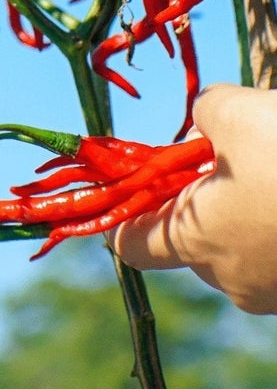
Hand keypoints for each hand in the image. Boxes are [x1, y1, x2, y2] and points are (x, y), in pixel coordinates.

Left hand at [114, 85, 276, 313]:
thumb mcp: (233, 109)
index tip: (137, 178)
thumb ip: (203, 115)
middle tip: (224, 155)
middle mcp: (234, 279)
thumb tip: (207, 121)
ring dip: (249, 208)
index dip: (127, 212)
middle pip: (192, 242)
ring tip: (272, 164)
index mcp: (194, 241)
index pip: (132, 245)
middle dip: (202, 199)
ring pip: (244, 246)